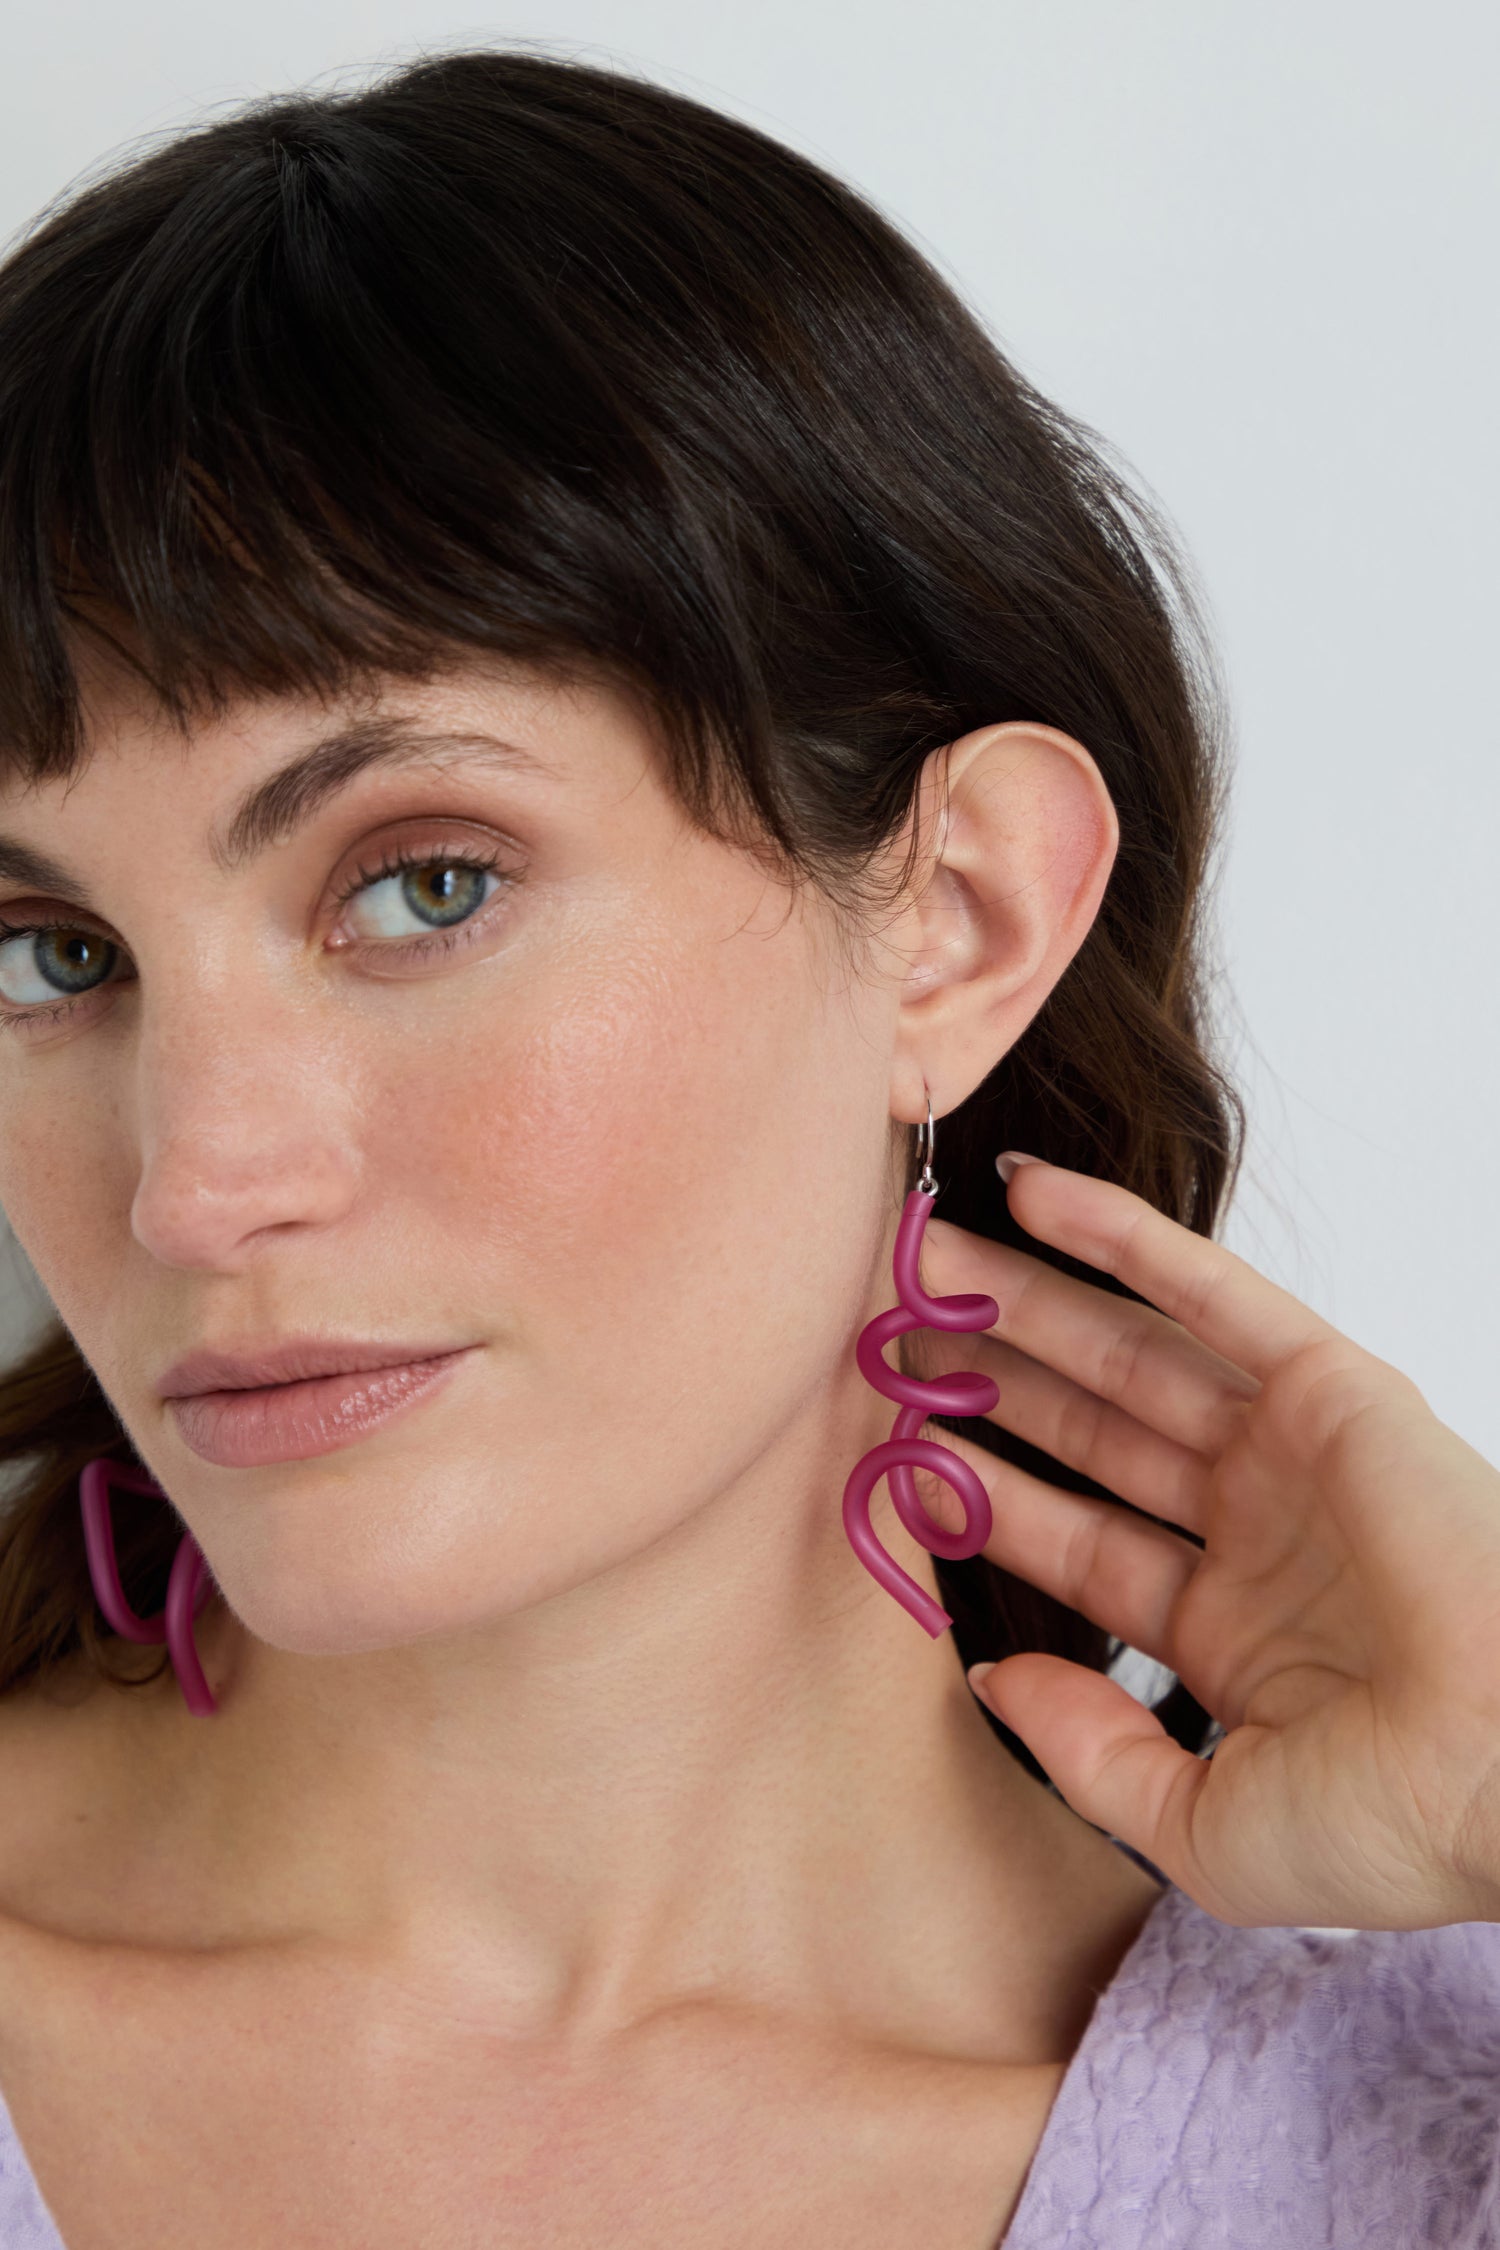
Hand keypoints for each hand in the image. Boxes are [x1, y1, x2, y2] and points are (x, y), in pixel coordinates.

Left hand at [916, 1155, 1499, 1931]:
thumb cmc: (1389, 1823)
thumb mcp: (1202, 1830)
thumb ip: (1088, 1754)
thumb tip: (991, 1674)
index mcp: (1229, 1630)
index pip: (1074, 1542)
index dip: (978, 1494)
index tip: (889, 1450)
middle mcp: (1256, 1529)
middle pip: (1087, 1431)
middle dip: (987, 1380)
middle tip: (883, 1328)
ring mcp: (1292, 1453)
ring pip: (1129, 1353)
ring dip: (1028, 1300)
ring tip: (926, 1255)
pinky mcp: (1335, 1388)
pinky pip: (1209, 1292)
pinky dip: (1121, 1236)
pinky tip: (1029, 1195)